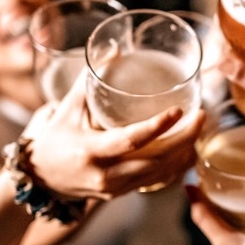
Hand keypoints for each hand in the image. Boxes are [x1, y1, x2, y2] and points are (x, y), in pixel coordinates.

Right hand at [23, 66, 204, 199]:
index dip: (157, 127)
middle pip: (156, 160)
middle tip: (202, 115)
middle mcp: (106, 175)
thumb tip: (115, 49)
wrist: (42, 179)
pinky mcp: (122, 195)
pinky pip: (157, 182)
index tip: (179, 111)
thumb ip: (91, 79)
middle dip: (185, 139)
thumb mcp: (69, 107)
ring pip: (161, 174)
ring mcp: (116, 189)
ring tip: (200, 128)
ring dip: (185, 152)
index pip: (131, 141)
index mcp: (91, 151)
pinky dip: (176, 167)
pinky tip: (189, 150)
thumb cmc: (55, 138)